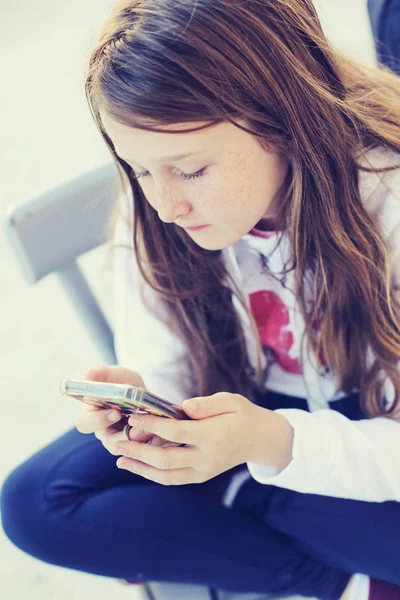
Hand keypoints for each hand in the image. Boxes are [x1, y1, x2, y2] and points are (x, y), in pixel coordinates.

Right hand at [75, 365, 170, 452]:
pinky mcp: (141, 449)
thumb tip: (89, 374)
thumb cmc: (124, 384)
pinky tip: (167, 431)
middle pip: (112, 443)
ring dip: (146, 438)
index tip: (115, 412)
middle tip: (143, 425)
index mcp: (91, 416)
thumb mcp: (115, 375)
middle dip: (129, 435)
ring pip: (132, 450)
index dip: (98, 421)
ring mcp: (122, 443)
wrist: (144, 394)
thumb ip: (102, 373)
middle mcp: (105, 433)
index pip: (85, 424)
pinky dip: (158, 441)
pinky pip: (148, 451)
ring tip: (157, 428)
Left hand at [113, 391, 293, 485]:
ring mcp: (203, 471)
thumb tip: (184, 406)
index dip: (153, 425)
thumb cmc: (242, 414)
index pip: (177, 432)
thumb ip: (207, 404)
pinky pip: (172, 479)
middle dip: (138, 451)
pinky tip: (136, 465)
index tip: (135, 416)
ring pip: (166, 475)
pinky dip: (152, 474)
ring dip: (140, 468)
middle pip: (166, 459)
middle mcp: (207, 458)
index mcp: (213, 436)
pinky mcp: (200, 476)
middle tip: (117, 442)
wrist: (260, 439)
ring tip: (120, 458)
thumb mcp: (230, 401)